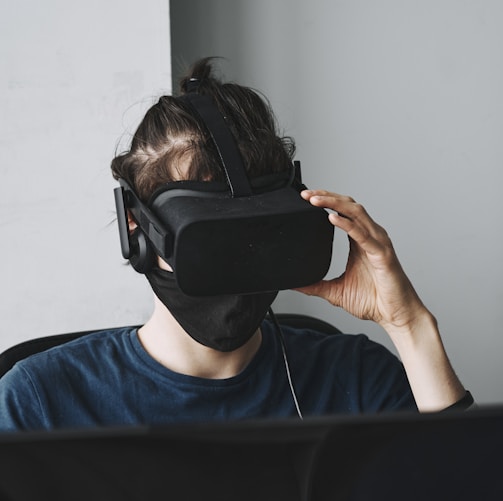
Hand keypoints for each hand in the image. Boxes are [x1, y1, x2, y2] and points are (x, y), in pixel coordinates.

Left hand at [296, 190, 425, 331]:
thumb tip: (295, 284)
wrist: (396, 316)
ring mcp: (377, 243)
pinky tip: (332, 219)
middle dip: (326, 196)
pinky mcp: (382, 254)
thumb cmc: (374, 301)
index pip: (342, 211)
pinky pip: (362, 234)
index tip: (305, 197)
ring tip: (315, 200)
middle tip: (305, 194)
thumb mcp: (336, 291)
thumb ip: (315, 285)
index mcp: (359, 240)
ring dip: (334, 203)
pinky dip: (347, 225)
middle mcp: (370, 236)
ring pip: (356, 213)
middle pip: (348, 205)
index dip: (325, 201)